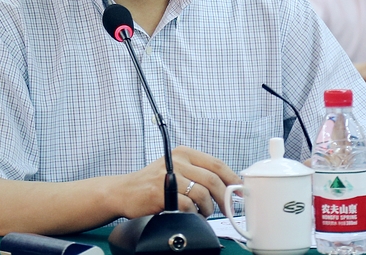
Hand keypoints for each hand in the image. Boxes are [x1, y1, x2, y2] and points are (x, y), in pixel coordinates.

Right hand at [114, 146, 240, 218]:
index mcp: (184, 153)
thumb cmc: (153, 182)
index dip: (232, 178)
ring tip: (203, 212)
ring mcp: (168, 176)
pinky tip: (189, 213)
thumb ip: (198, 173)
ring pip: (202, 194)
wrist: (124, 191)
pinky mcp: (161, 193)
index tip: (241, 191)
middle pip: (212, 179)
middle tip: (227, 208)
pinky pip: (187, 206)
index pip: (216, 164)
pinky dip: (193, 214)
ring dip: (207, 208)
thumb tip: (228, 185)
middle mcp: (177, 161)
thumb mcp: (176, 168)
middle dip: (224, 197)